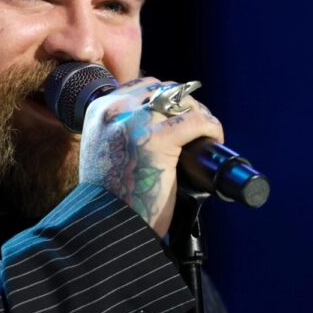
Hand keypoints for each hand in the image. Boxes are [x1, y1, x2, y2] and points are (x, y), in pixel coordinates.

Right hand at [77, 77, 225, 237]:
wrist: (108, 225)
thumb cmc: (111, 197)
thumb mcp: (106, 151)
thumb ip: (121, 131)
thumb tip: (159, 121)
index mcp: (99, 110)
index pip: (143, 87)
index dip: (168, 100)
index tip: (180, 117)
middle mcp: (115, 110)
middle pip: (164, 90)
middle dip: (185, 105)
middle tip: (197, 128)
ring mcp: (135, 122)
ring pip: (182, 102)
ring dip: (199, 115)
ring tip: (206, 134)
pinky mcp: (157, 139)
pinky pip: (196, 121)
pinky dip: (211, 128)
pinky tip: (214, 139)